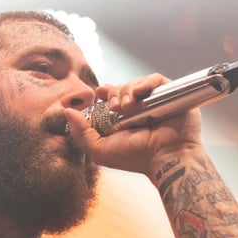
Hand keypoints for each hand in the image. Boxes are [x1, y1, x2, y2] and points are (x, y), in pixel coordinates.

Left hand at [65, 73, 203, 177]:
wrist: (165, 157)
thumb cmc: (135, 157)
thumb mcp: (100, 150)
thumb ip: (81, 133)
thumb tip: (68, 111)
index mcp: (122, 120)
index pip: (110, 98)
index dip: (104, 93)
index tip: (99, 94)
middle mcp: (138, 109)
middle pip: (121, 88)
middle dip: (114, 93)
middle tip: (115, 106)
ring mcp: (154, 101)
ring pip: (136, 83)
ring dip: (127, 90)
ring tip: (127, 106)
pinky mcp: (169, 94)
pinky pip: (154, 80)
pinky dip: (145, 83)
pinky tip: (139, 94)